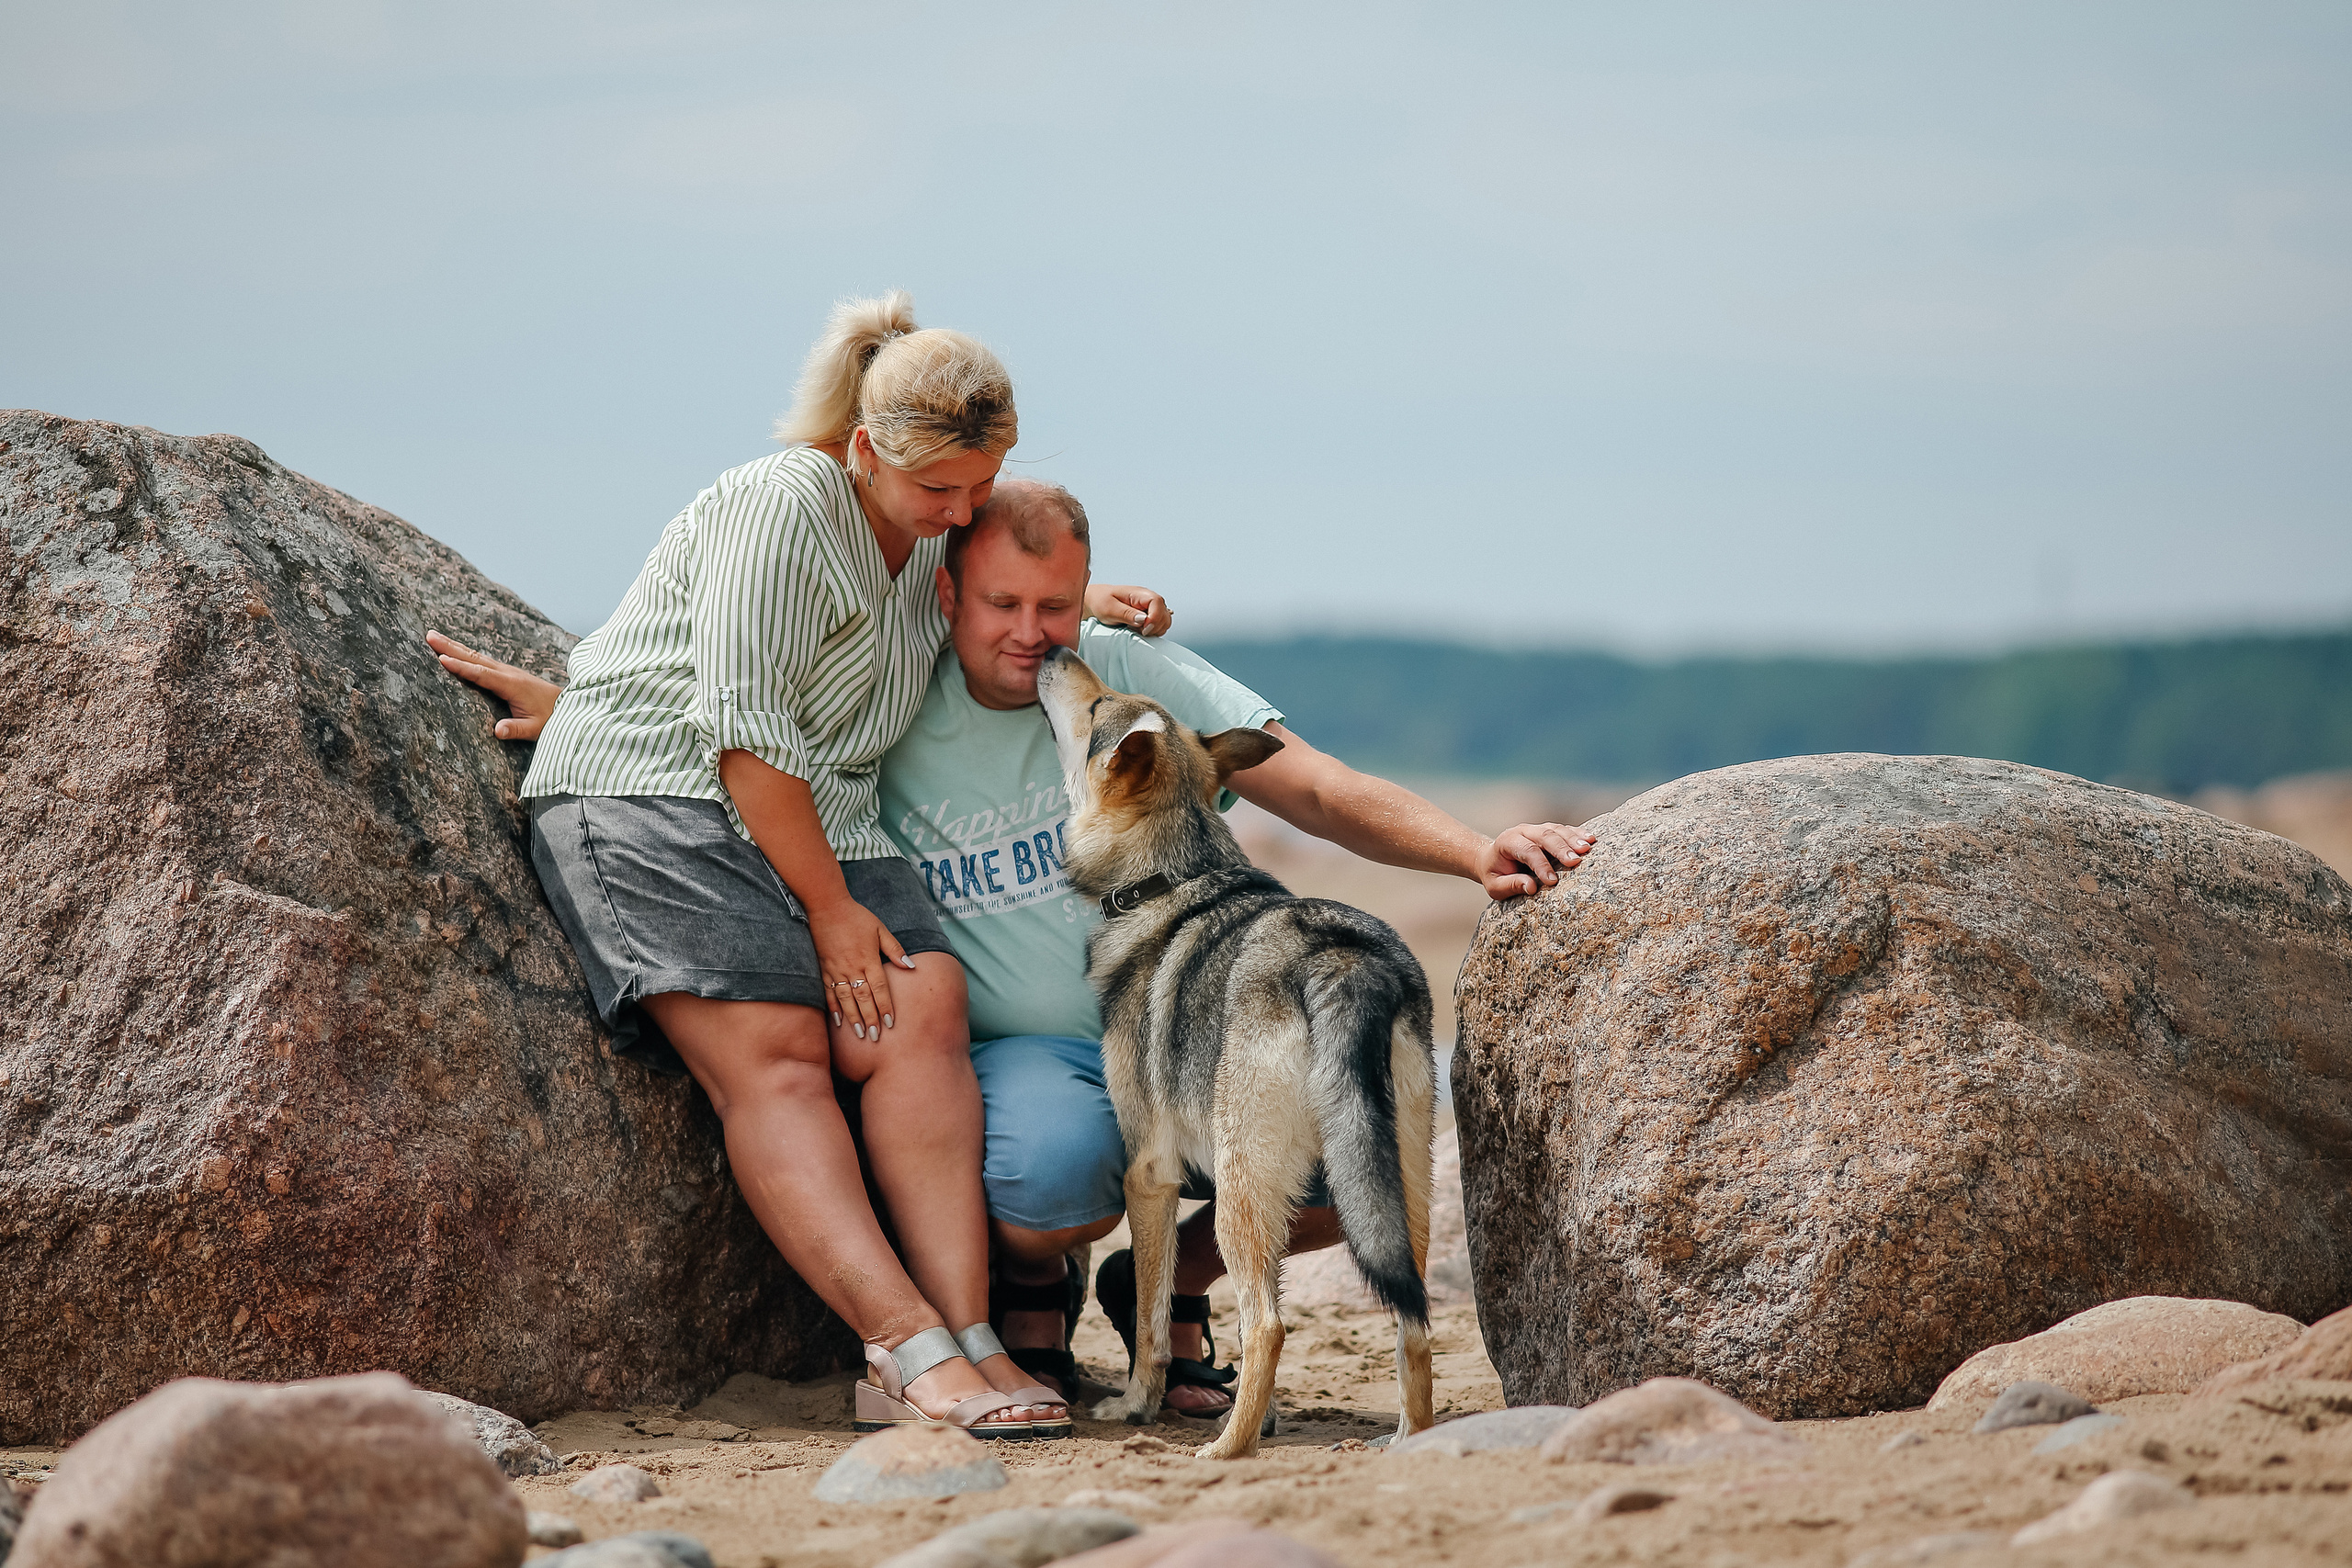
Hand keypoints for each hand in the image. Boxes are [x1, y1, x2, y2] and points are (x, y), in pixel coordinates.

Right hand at [427, 630, 562, 739]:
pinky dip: (466, 654)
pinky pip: (482, 661)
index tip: (441, 659)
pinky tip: (455, 650)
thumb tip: (497, 731)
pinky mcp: (507, 673)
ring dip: (455, 647)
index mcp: (512, 685)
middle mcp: (508, 673)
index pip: (481, 674)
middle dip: (451, 647)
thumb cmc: (551, 718)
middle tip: (429, 636)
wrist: (568, 705)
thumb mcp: (535, 729)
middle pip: (475, 658)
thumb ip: (516, 729)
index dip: (461, 667)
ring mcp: (507, 671)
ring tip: (434, 637)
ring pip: (477, 656)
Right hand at [807, 899, 918, 1038]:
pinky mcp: (824, 969)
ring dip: (853, 1018)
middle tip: (875, 1037)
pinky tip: (838, 1021)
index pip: (880, 988)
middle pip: (863, 999)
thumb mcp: (880, 929)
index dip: (885, 1007)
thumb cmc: (856, 917)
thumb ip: (895, 949)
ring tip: (860, 1034)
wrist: (827, 906)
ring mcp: (836, 970)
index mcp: (868, 959)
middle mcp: (852, 968)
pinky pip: (828, 992)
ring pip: (846, 999)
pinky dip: (833, 1008)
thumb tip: (911, 966)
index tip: (891, 1023)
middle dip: (870, 1019)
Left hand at [1085, 583, 1172, 636]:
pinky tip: (1139, 631)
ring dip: (1154, 630)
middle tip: (1137, 630)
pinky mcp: (1149, 616)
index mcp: (1139, 594)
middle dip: (1154, 627)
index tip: (1143, 629)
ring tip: (1137, 630)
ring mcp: (1150, 608)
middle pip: (1164, 614)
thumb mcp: (1109, 608)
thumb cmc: (1100, 601)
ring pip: (1164, 622)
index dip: (1154, 618)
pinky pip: (1159, 626)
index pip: (1157, 602)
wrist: (1095, 602)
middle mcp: (1148, 600)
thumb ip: (1126, 613)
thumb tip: (1143, 619)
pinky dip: (1152, 632)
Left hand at [1477, 822, 1597, 899]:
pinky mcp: (1547, 830)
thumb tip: (1531, 887)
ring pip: (1556, 830)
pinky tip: (1590, 839)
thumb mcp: (1495, 885)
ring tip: (1587, 848)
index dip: (1540, 865)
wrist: (1492, 858)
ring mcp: (1535, 828)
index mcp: (1507, 842)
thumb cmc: (1494, 874)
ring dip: (1573, 839)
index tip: (1552, 881)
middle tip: (1575, 861)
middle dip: (1561, 848)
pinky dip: (1577, 833)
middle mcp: (1522, 831)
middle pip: (1544, 836)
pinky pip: (1563, 829)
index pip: (1527, 850)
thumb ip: (1511, 885)